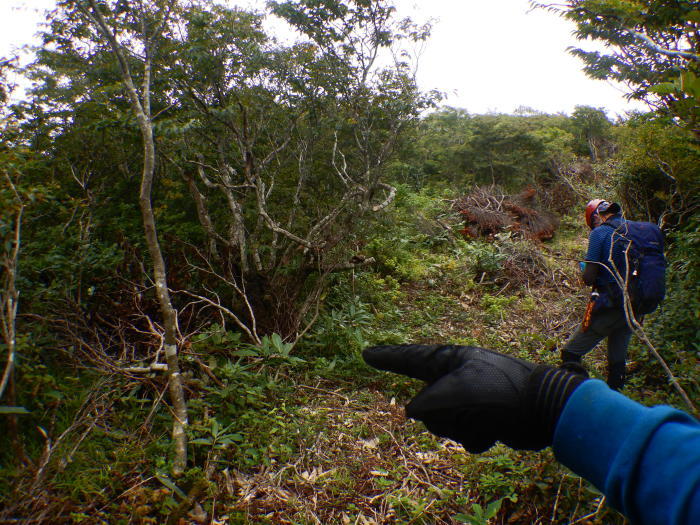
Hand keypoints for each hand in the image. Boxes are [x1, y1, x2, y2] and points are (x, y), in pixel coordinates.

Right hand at [363, 344, 586, 451]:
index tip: (367, 354)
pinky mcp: (482, 418)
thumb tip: (412, 413)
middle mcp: (456, 377)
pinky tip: (493, 432)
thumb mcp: (456, 393)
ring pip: (442, 423)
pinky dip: (476, 437)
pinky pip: (463, 435)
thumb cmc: (501, 393)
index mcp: (450, 361)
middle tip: (470, 407)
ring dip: (461, 428)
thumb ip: (426, 403)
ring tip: (484, 419)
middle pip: (425, 404)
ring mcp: (469, 398)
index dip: (387, 358)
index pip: (410, 359)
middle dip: (444, 414)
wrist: (544, 410)